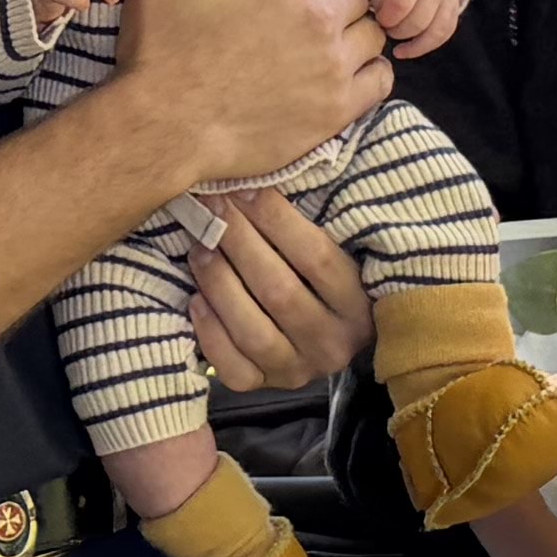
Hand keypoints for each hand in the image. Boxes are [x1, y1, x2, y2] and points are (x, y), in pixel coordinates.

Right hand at [106, 0, 384, 189]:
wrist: (161, 126)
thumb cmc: (157, 45)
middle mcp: (317, 17)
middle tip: (311, 13)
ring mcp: (331, 66)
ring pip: (374, 34)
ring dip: (356, 34)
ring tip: (325, 43)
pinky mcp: (335, 110)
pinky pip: (380, 81)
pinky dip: (368, 75)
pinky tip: (339, 76)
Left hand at [187, 190, 374, 391]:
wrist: (322, 339)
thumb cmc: (319, 279)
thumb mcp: (333, 251)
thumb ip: (309, 225)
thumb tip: (271, 169)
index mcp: (360, 306)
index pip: (318, 259)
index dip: (277, 221)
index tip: (244, 189)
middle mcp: (334, 345)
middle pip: (280, 292)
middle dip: (240, 243)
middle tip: (212, 207)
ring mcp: (299, 371)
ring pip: (254, 331)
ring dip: (220, 284)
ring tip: (199, 248)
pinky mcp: (265, 388)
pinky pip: (233, 369)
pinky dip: (210, 334)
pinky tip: (195, 300)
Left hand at [362, 0, 465, 57]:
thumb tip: (383, 21)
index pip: (401, 2)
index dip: (387, 18)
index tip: (380, 19)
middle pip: (417, 22)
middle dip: (397, 31)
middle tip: (386, 27)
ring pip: (434, 32)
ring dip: (412, 43)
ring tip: (397, 43)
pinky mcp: (454, 10)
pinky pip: (443, 36)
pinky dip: (424, 47)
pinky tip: (407, 50)